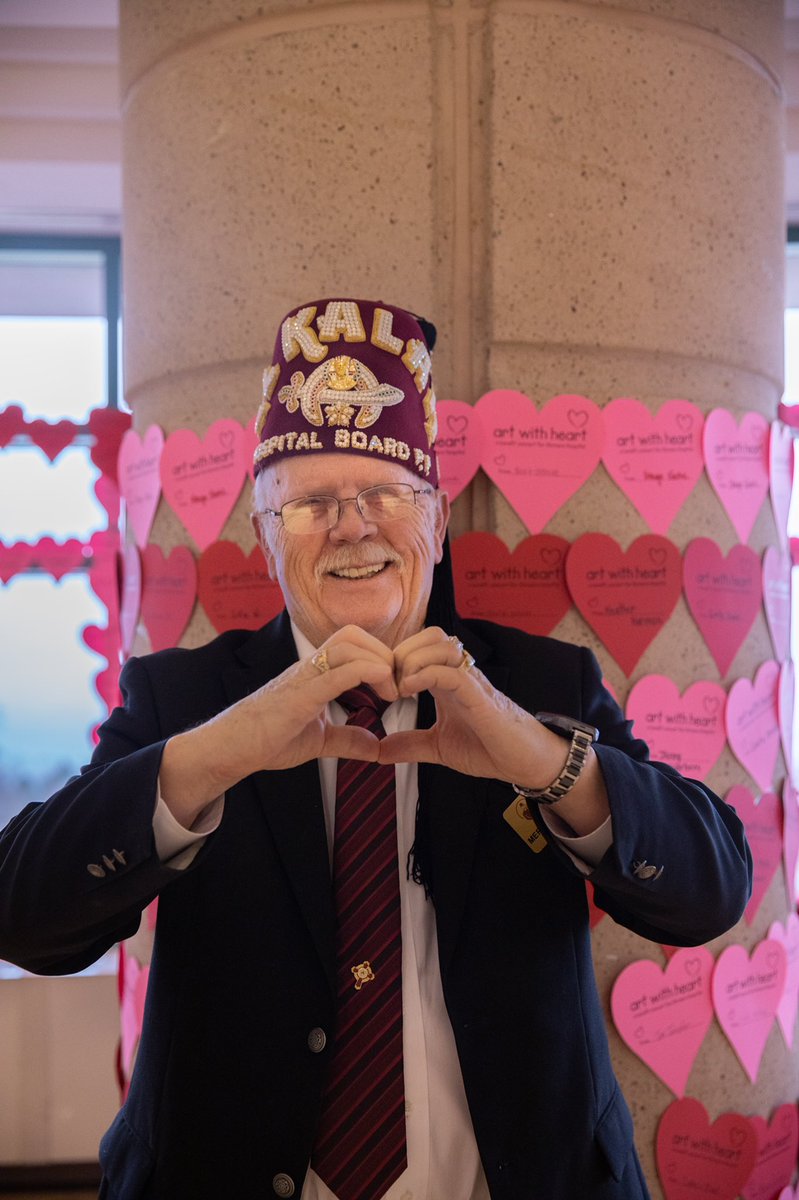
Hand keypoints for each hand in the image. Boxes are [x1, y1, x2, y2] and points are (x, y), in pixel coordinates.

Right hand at [160, 625, 397, 825]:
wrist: (231, 747)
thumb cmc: (267, 739)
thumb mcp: (318, 740)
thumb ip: (347, 739)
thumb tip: (376, 746)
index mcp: (315, 673)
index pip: (352, 643)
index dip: (380, 656)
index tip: (395, 685)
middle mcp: (310, 667)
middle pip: (353, 635)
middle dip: (384, 653)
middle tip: (398, 686)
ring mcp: (304, 677)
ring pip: (348, 645)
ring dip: (378, 662)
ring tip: (391, 691)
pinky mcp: (300, 694)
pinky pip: (337, 672)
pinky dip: (365, 673)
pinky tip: (381, 690)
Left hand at [376, 626, 555, 784]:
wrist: (525, 763)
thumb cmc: (488, 748)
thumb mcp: (438, 746)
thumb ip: (410, 744)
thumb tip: (378, 750)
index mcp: (447, 681)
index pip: (421, 646)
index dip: (396, 657)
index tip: (382, 685)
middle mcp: (459, 674)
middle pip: (430, 634)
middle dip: (403, 653)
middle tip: (390, 684)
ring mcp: (471, 682)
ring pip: (442, 644)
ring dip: (413, 660)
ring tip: (401, 688)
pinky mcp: (480, 698)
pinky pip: (453, 672)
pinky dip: (427, 675)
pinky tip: (410, 691)